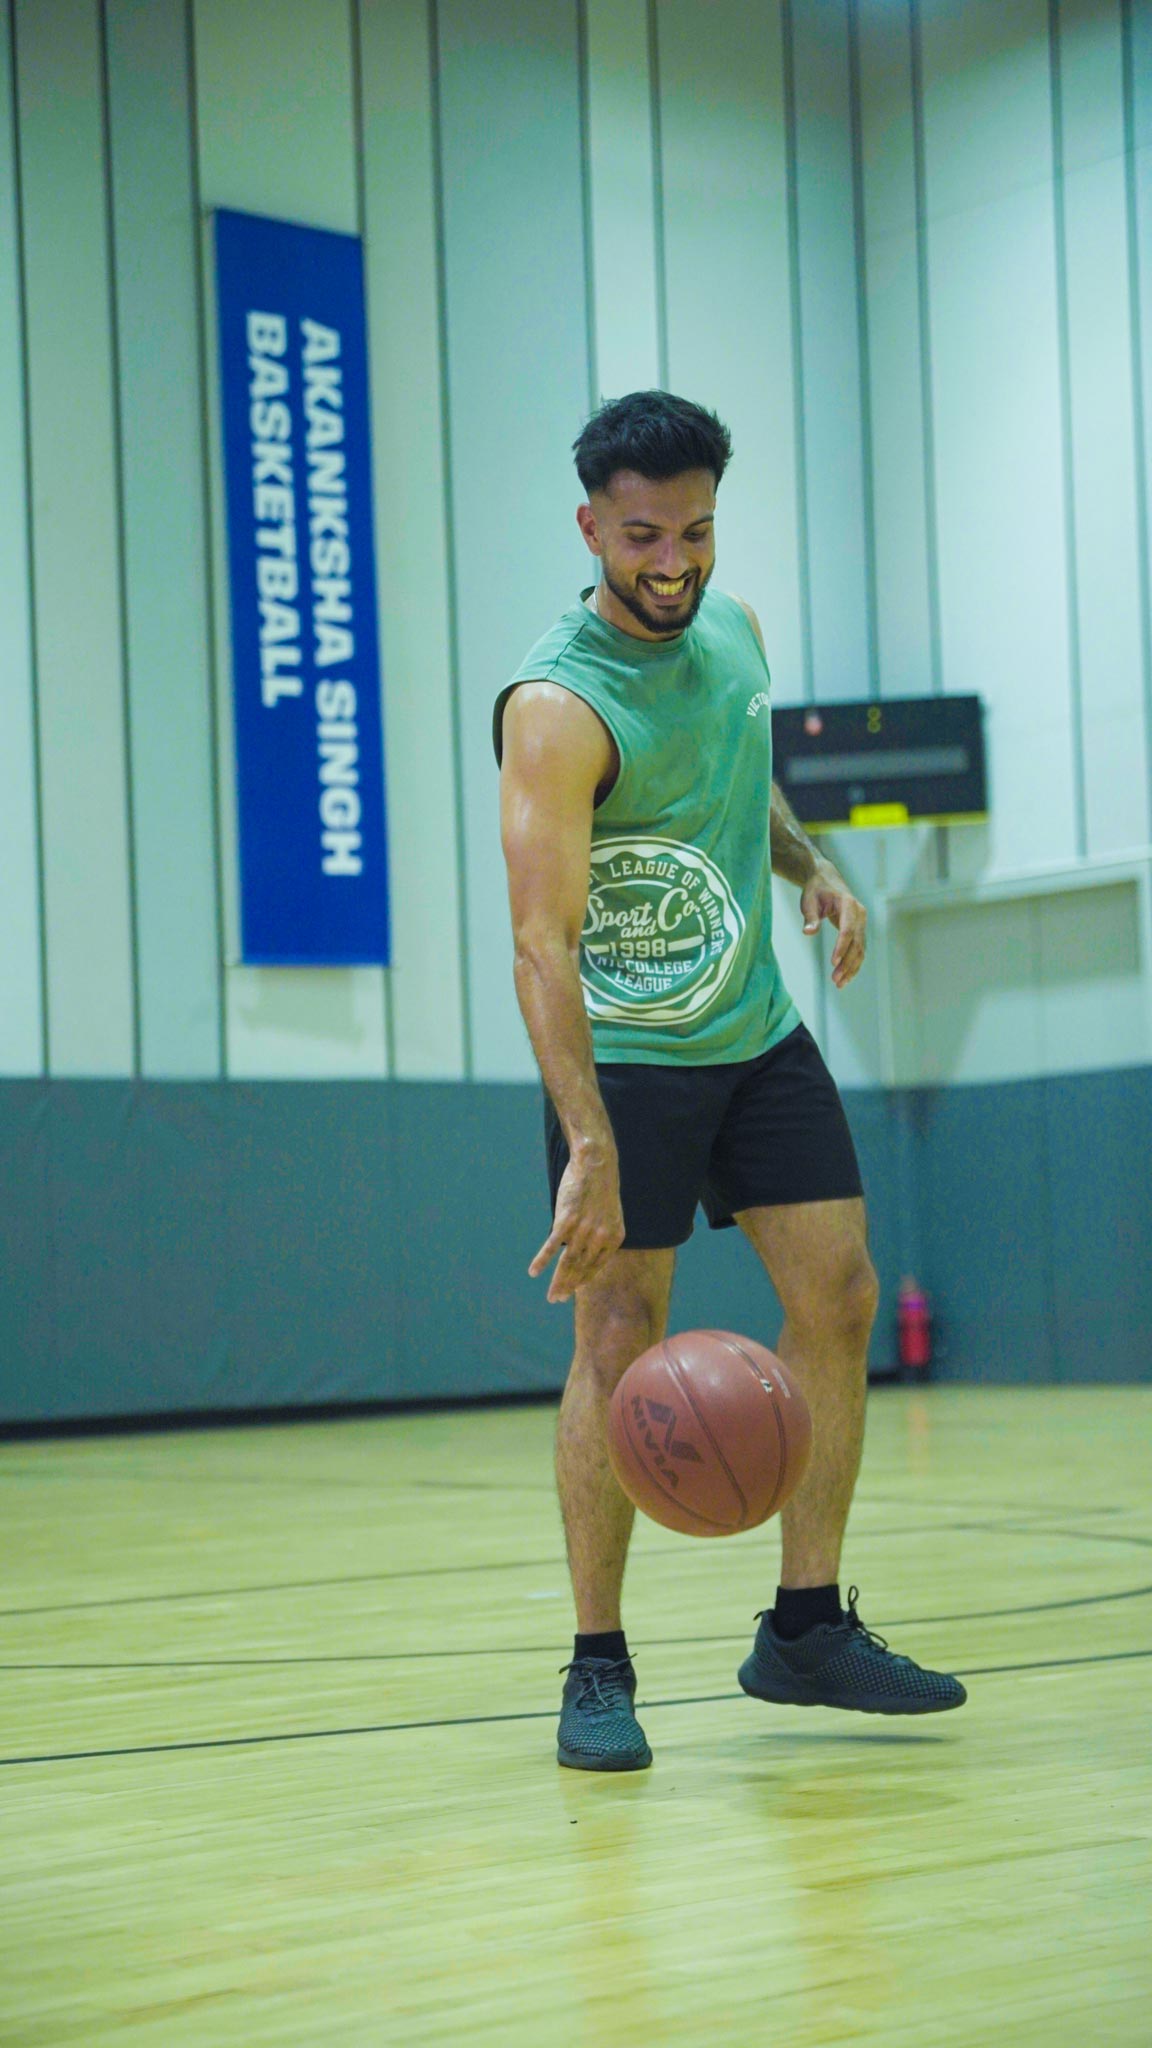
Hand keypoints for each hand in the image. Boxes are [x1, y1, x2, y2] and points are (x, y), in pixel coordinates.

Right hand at [529, 1144, 624, 1303]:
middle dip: (568, 1287)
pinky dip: (542, 1260)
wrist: (596, 1164)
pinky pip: (552, 1247)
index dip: (583, 1280)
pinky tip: (534, 1271)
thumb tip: (589, 1249)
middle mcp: (600, 1238)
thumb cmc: (600, 1187)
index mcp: (613, 1238)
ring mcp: (583, 1231)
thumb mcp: (609, 1214)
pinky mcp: (566, 1222)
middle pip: (581, 1269)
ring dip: (557, 1282)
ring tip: (551, 1296)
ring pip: (568, 1264)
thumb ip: (601, 1234)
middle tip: (557, 1299)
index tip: (573, 1289)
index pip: (596, 1267)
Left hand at [800, 860, 866, 988]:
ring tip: (839, 984)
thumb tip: (808, 932)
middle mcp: (859, 914)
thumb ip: (810, 917)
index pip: (848, 929)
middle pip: (856, 943)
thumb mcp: (809, 901)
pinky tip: (845, 977)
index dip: (841, 947)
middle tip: (835, 980)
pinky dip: (853, 964)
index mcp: (848, 904)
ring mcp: (861, 922)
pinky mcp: (859, 929)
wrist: (826, 879)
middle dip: (847, 963)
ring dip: (851, 967)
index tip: (833, 962)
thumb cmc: (816, 890)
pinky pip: (859, 949)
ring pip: (860, 949)